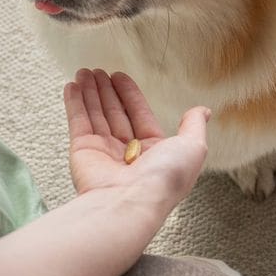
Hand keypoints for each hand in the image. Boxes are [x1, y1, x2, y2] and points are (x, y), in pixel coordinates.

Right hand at [64, 70, 209, 202]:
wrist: (130, 203)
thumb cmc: (164, 179)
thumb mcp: (193, 148)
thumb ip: (194, 126)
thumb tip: (203, 110)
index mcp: (153, 152)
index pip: (140, 115)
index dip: (130, 95)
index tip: (119, 76)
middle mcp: (127, 153)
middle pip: (115, 113)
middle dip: (107, 91)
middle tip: (98, 71)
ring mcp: (103, 152)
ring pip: (96, 115)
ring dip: (90, 92)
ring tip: (84, 72)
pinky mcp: (83, 152)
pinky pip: (78, 122)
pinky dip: (74, 103)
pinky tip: (72, 86)